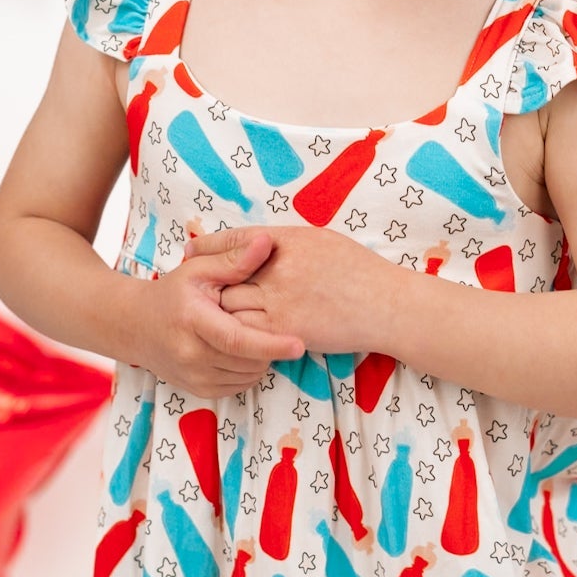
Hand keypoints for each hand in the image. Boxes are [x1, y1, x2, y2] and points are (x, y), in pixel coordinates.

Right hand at [139, 228, 305, 399]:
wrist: (136, 326)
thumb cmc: (173, 293)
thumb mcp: (199, 269)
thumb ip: (234, 259)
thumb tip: (265, 242)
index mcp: (193, 321)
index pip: (237, 340)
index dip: (270, 344)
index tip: (299, 344)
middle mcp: (191, 355)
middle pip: (249, 359)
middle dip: (268, 343)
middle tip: (264, 321)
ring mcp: (195, 377)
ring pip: (249, 374)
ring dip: (260, 357)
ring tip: (249, 331)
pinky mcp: (200, 391)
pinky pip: (240, 385)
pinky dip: (248, 369)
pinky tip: (240, 349)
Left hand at [181, 222, 389, 356]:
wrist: (385, 305)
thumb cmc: (359, 270)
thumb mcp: (321, 241)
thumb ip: (286, 242)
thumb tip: (260, 243)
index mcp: (287, 240)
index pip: (235, 238)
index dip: (209, 245)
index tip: (191, 250)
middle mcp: (277, 267)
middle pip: (225, 273)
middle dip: (210, 282)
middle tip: (193, 288)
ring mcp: (278, 300)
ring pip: (229, 305)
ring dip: (219, 311)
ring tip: (208, 316)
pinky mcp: (283, 330)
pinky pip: (244, 332)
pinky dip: (235, 334)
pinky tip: (232, 337)